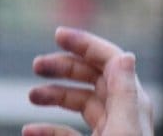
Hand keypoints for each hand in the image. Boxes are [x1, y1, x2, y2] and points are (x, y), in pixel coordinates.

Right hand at [23, 27, 153, 135]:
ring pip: (81, 101)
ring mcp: (111, 129)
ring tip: (31, 97)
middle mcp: (122, 112)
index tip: (57, 35)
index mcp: (132, 103)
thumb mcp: (123, 130)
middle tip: (36, 66)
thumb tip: (126, 55)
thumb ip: (123, 95)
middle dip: (63, 67)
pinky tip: (31, 130)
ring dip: (54, 94)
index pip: (110, 60)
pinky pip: (71, 130)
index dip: (84, 43)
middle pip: (92, 77)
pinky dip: (49, 128)